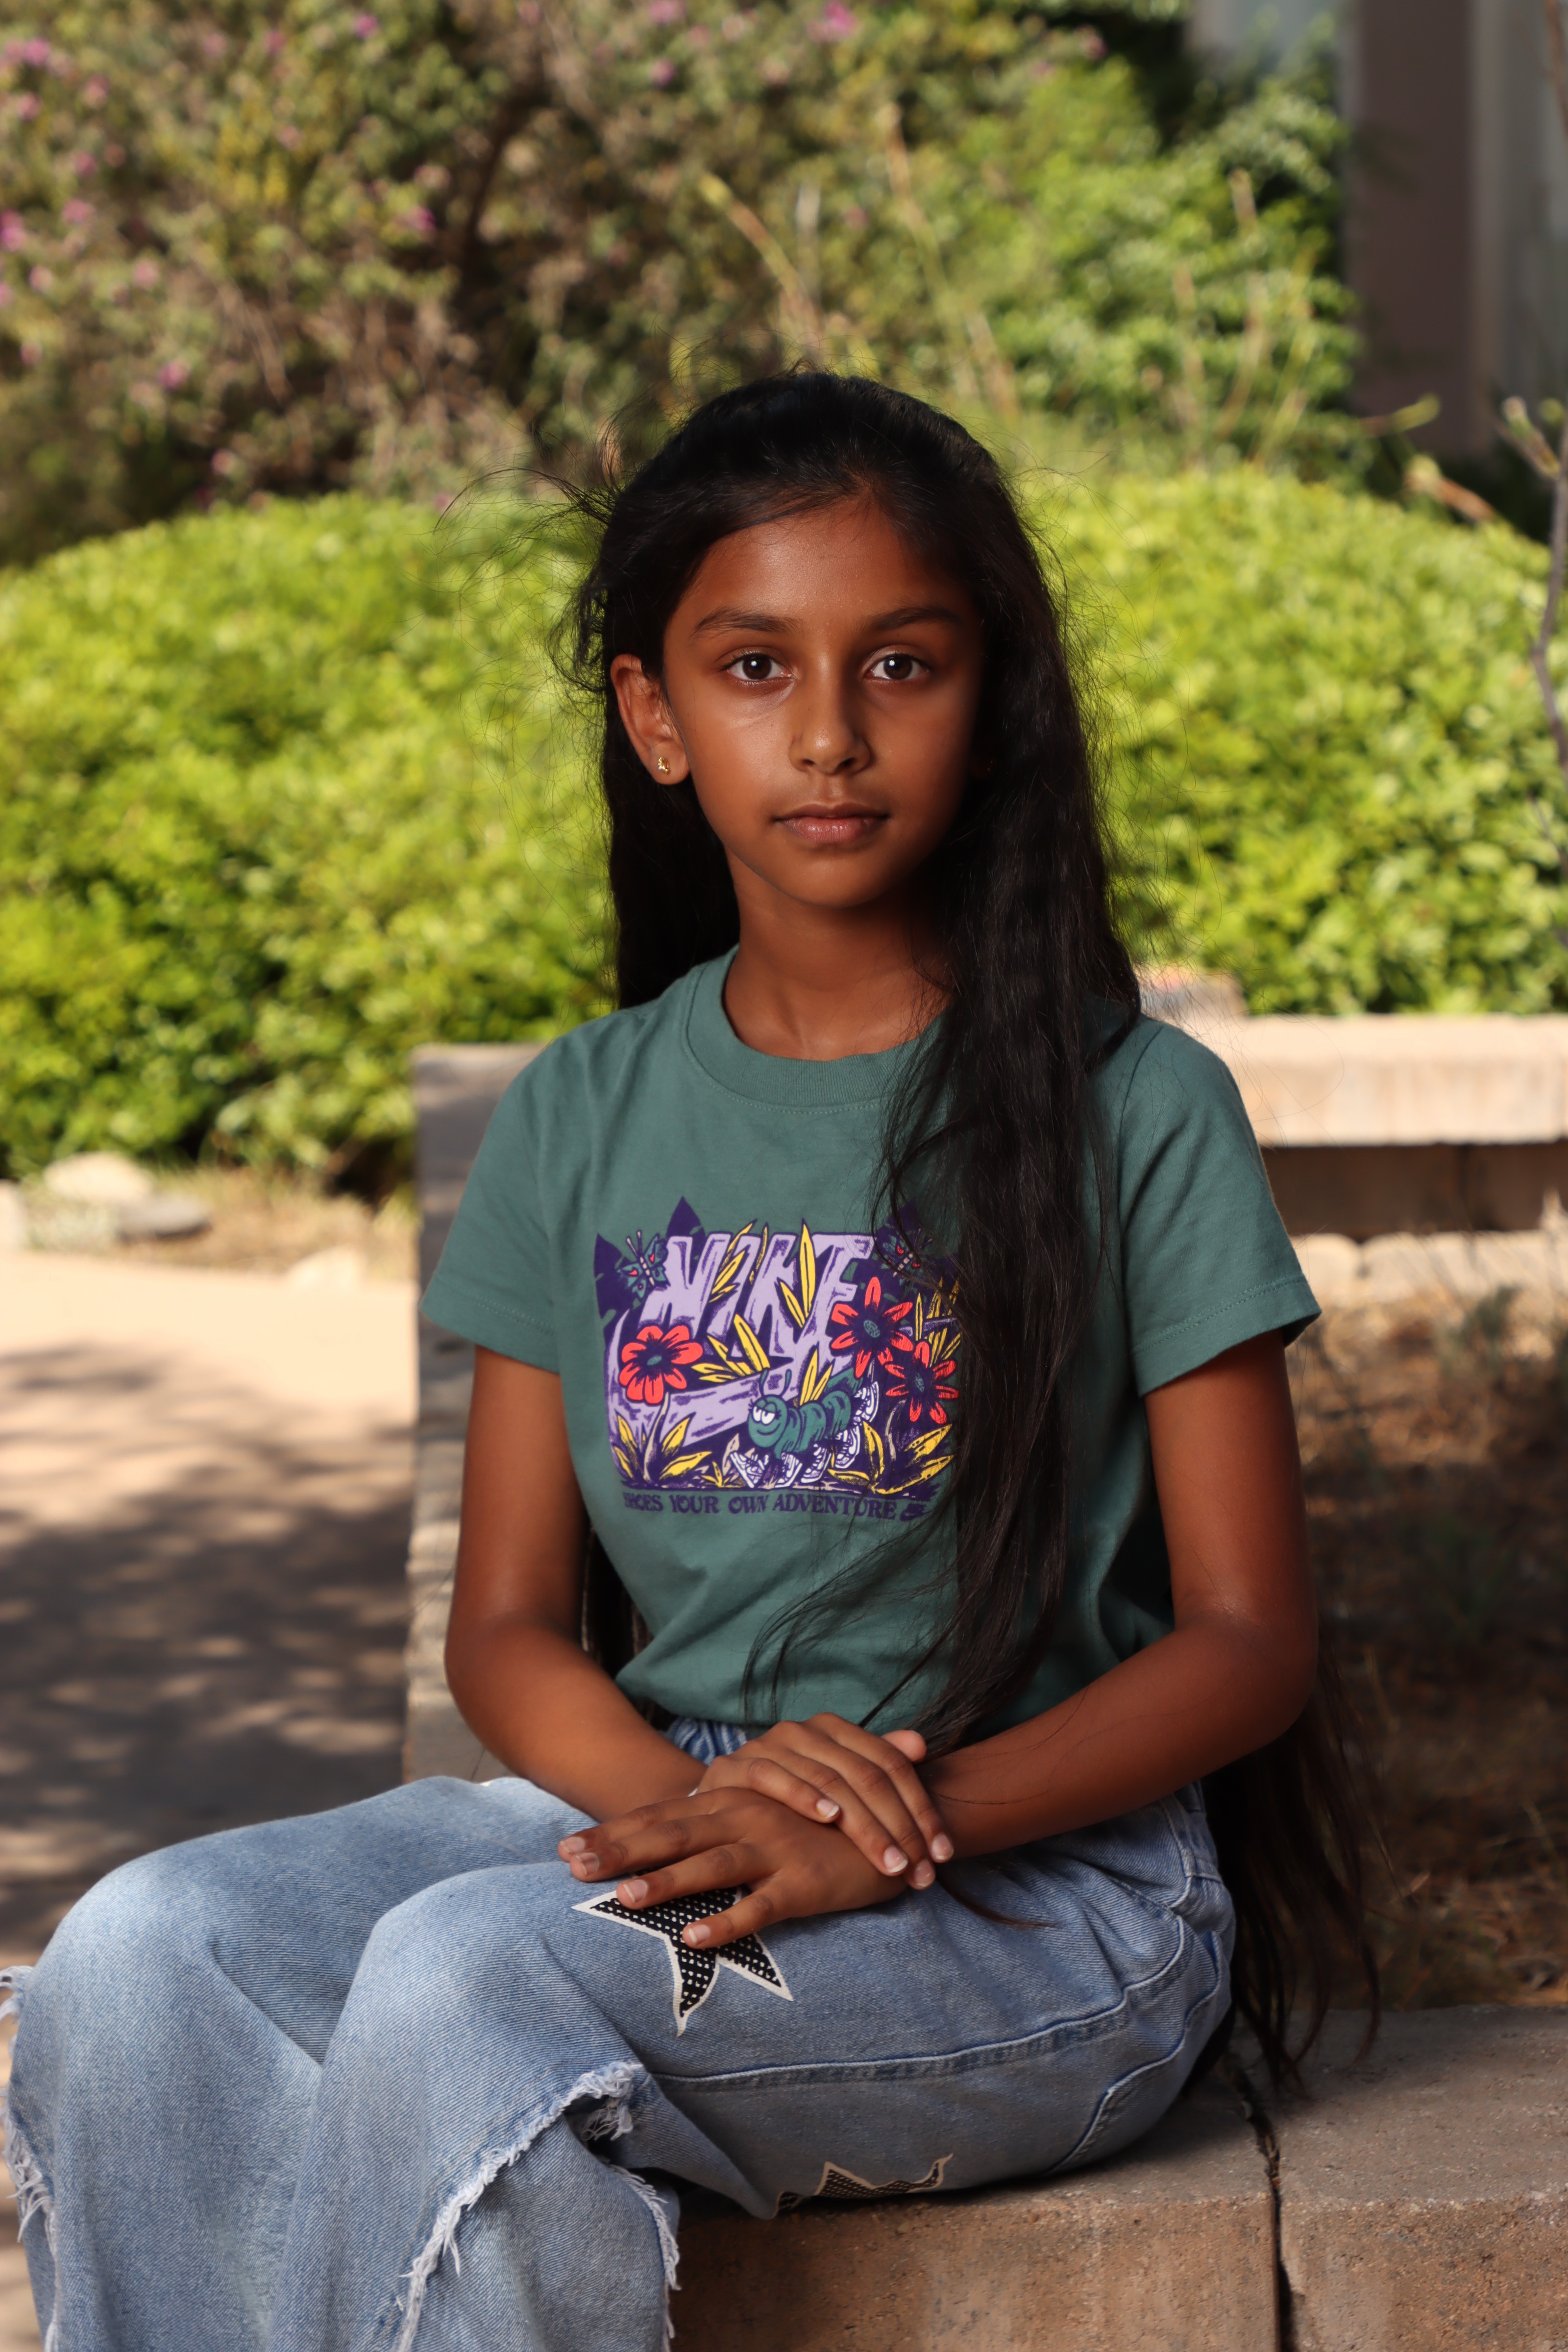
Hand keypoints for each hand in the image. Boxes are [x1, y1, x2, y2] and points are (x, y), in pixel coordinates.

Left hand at [559, 1784, 915, 1949]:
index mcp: (730, 1801)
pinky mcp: (803, 1883)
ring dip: (667, 1882)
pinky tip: (694, 1939)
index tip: (563, 1850)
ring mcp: (774, 1849)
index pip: (659, 1817)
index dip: (612, 1832)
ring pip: (711, 1866)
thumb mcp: (759, 1820)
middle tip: (570, 1866)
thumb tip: (659, 1844)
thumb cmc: (815, 1826)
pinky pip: (760, 1907)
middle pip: (671, 1834)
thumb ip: (713, 1827)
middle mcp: (745, 1818)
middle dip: (619, 1851)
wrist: (891, 1826)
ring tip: (623, 1899)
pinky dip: (728, 1922)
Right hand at [689, 1714, 953, 1885]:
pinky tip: (830, 1819)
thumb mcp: (836, 1780)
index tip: (942, 1854)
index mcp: (834, 1729)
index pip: (891, 1764)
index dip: (921, 1808)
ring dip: (863, 1825)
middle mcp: (803, 1731)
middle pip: (866, 1775)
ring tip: (890, 1860)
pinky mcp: (735, 1766)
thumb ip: (878, 1762)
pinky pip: (774, 1776)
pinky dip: (803, 1795)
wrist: (718, 1802)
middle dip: (899, 1827)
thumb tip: (921, 1744)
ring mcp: (768, 1745)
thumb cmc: (788, 1797)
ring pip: (829, 1779)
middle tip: (920, 1870)